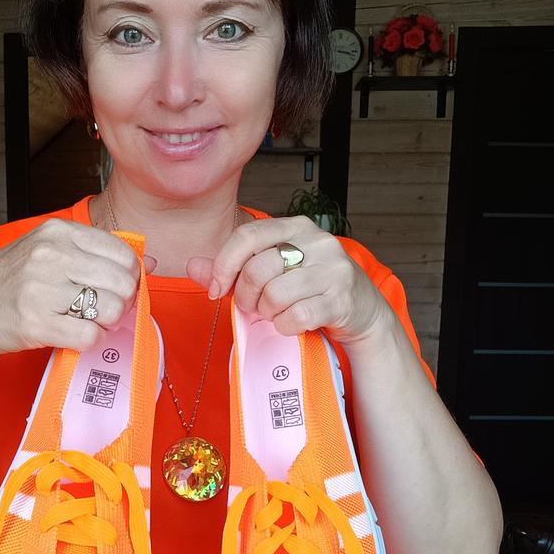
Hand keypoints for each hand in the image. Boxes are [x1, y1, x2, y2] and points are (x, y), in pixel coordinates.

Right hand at [0, 218, 156, 359]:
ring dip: (107, 323)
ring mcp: (41, 288)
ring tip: (89, 322)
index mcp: (57, 232)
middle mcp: (49, 255)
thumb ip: (95, 253)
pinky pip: (90, 336)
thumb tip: (151, 264)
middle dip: (121, 303)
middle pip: (123, 284)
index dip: (128, 277)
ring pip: (111, 310)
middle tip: (104, 311)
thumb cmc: (13, 283)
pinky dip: (91, 341)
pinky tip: (77, 335)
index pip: (122, 253)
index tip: (115, 289)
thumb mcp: (49, 251)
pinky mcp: (36, 322)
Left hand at [186, 216, 387, 344]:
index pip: (247, 236)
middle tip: (253, 307)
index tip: (217, 290)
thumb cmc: (308, 288)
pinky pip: (296, 316)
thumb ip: (231, 269)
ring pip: (276, 294)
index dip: (224, 265)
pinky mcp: (342, 299)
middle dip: (246, 296)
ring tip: (275, 313)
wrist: (361, 310)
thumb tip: (192, 266)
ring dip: (267, 312)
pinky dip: (285, 326)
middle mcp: (318, 241)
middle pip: (258, 269)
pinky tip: (291, 323)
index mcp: (296, 226)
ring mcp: (333, 270)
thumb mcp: (271, 272)